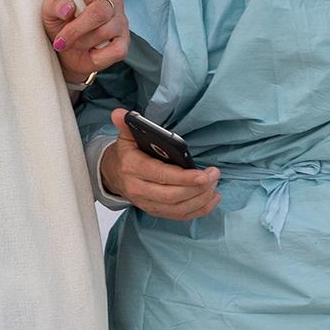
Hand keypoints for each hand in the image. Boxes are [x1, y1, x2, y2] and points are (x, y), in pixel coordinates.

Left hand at [43, 0, 127, 85]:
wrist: (63, 53)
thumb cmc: (60, 25)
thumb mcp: (49, 12)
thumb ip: (55, 4)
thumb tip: (68, 7)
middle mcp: (110, 2)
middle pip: (100, 11)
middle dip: (76, 28)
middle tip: (61, 39)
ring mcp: (120, 23)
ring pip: (104, 32)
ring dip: (82, 42)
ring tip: (74, 43)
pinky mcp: (123, 44)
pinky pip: (116, 51)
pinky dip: (98, 56)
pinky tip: (90, 52)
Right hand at [98, 110, 218, 219]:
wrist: (114, 175)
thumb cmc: (127, 154)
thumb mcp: (126, 137)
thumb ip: (127, 124)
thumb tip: (119, 113)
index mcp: (132, 168)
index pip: (161, 175)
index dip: (183, 178)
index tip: (203, 174)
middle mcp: (139, 189)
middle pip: (172, 195)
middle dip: (197, 187)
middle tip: (214, 175)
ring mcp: (147, 204)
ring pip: (179, 208)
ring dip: (201, 198)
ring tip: (214, 183)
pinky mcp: (156, 211)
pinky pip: (180, 216)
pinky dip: (199, 209)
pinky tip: (212, 198)